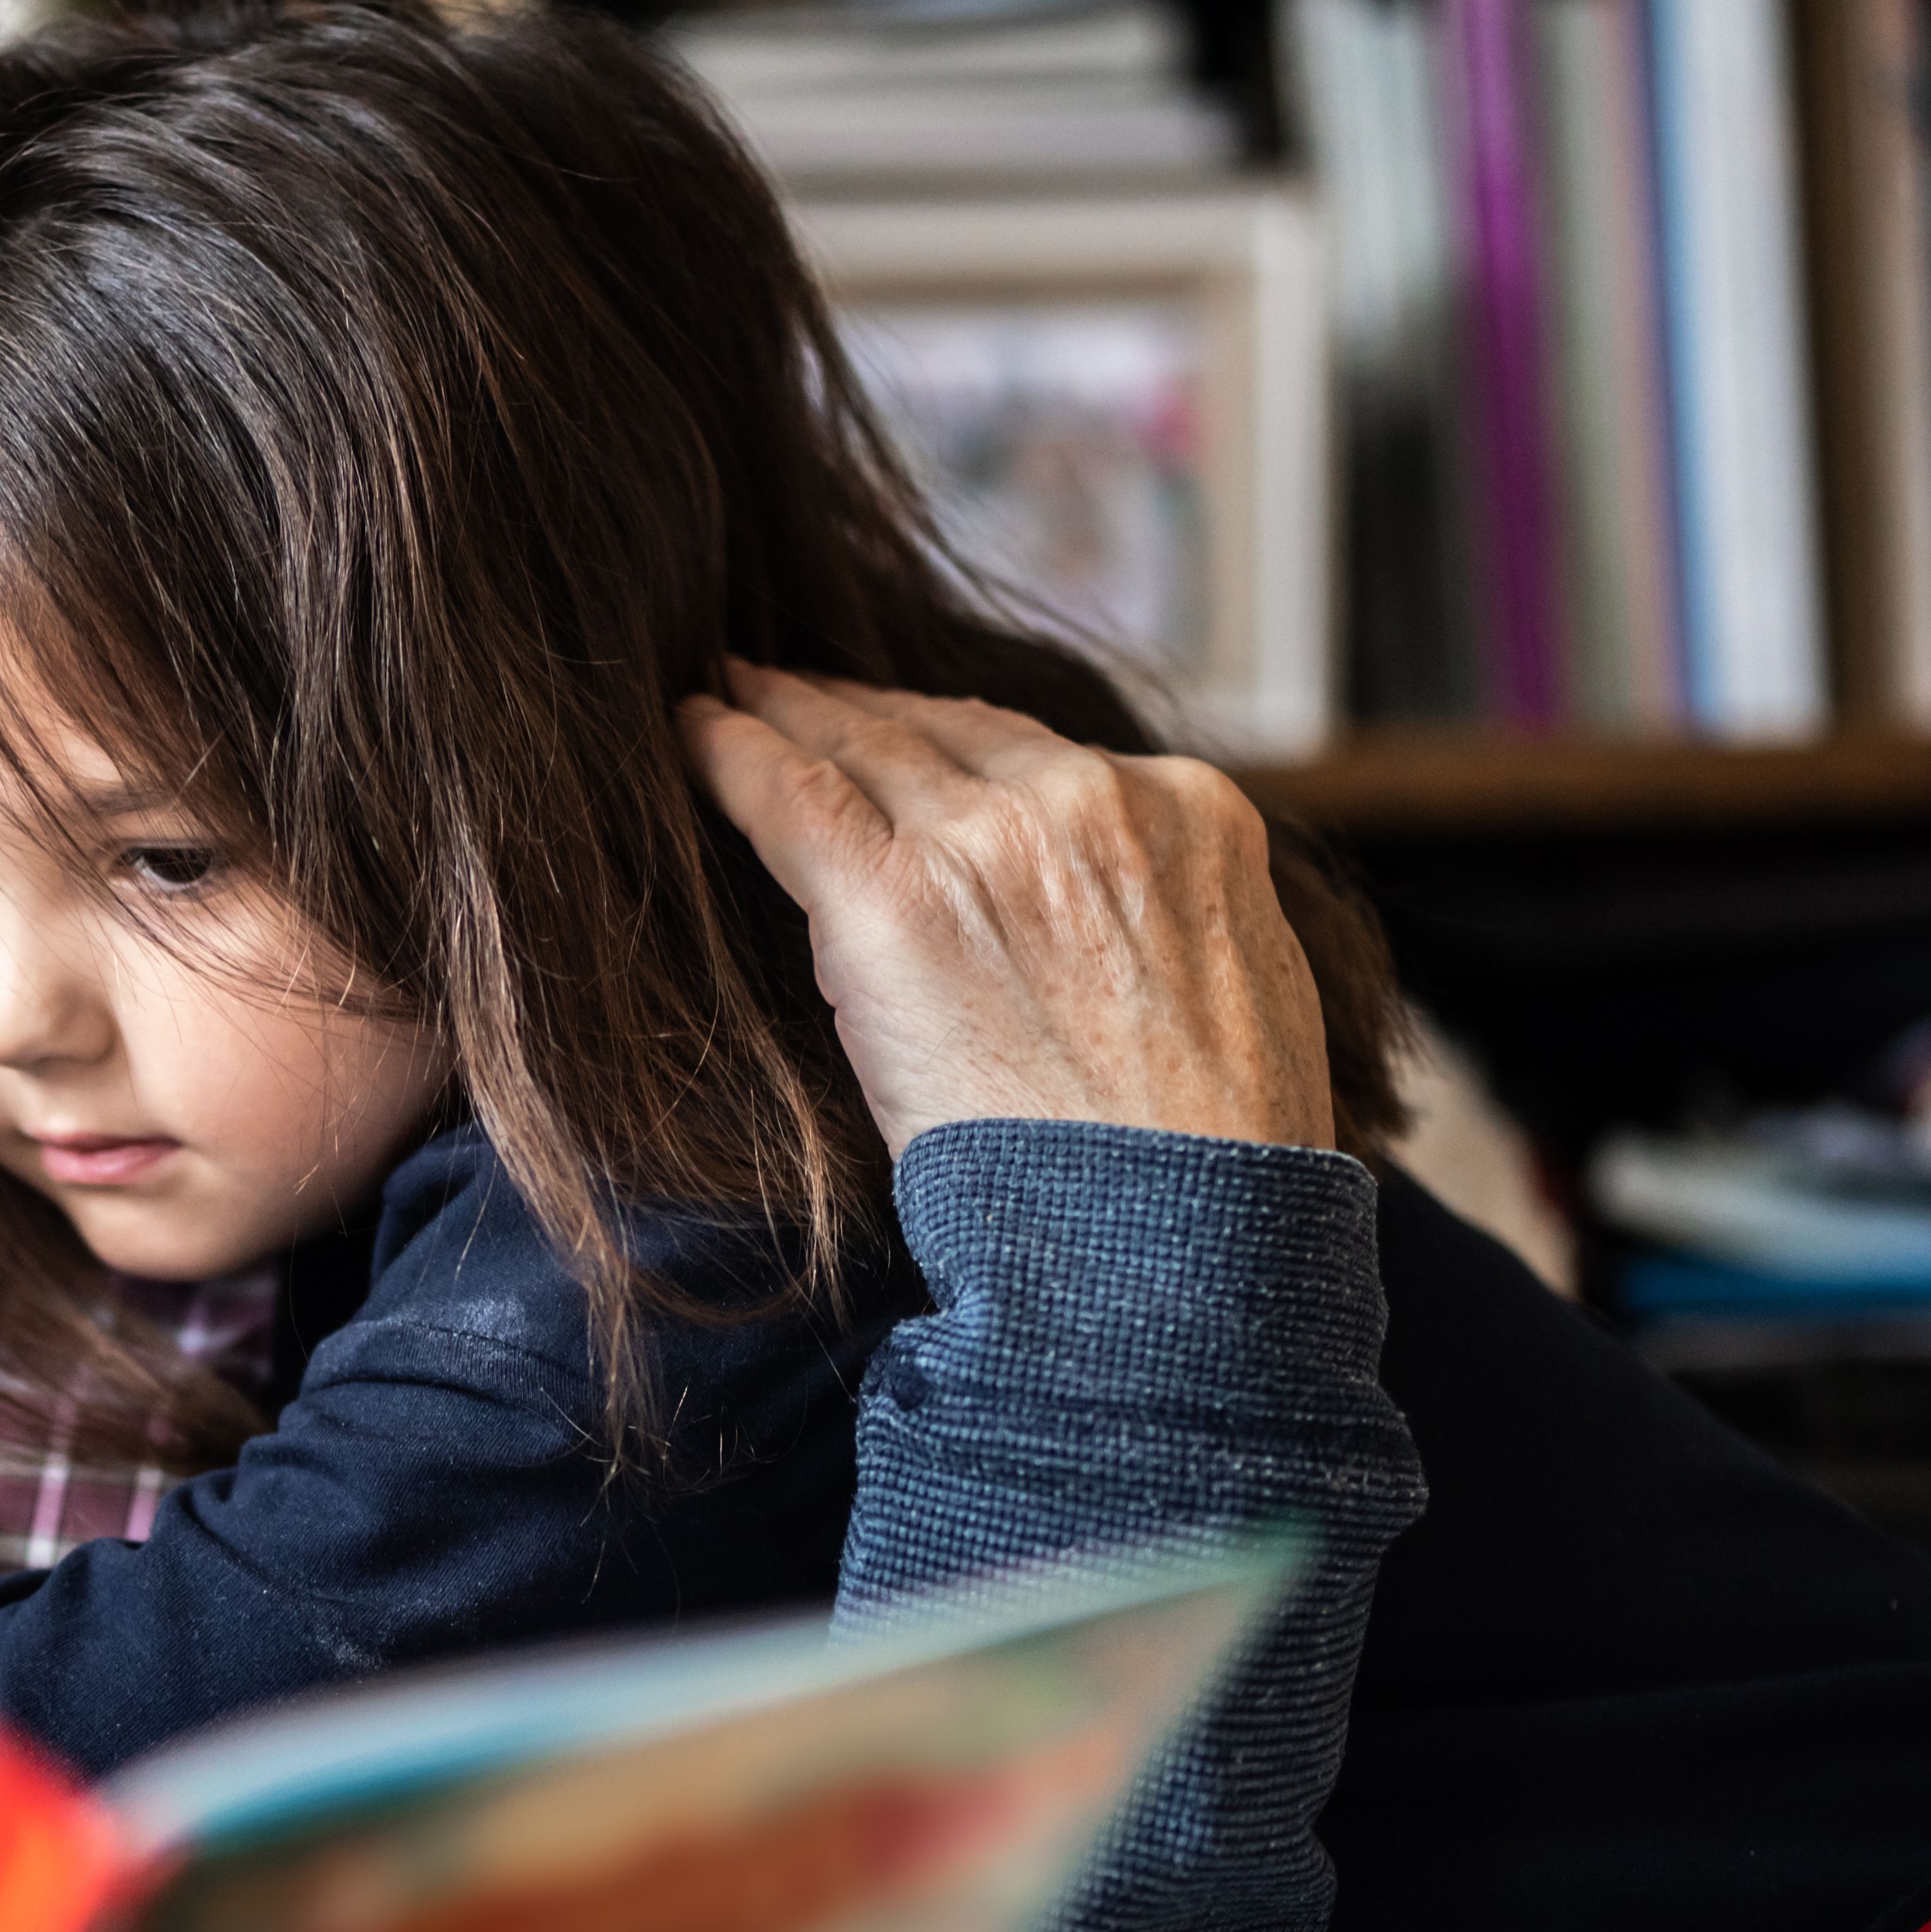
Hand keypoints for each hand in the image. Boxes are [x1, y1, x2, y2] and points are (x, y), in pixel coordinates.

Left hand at [686, 667, 1333, 1156]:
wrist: (1172, 1246)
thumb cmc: (1204, 1172)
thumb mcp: (1239, 996)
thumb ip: (1171, 923)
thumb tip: (1116, 928)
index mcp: (1194, 817)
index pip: (1048, 758)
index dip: (960, 743)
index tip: (911, 737)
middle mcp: (1096, 802)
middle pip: (950, 731)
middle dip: (866, 708)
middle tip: (793, 685)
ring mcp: (994, 840)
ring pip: (863, 744)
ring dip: (789, 711)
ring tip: (736, 693)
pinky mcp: (896, 898)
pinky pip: (788, 792)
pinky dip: (730, 751)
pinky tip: (691, 729)